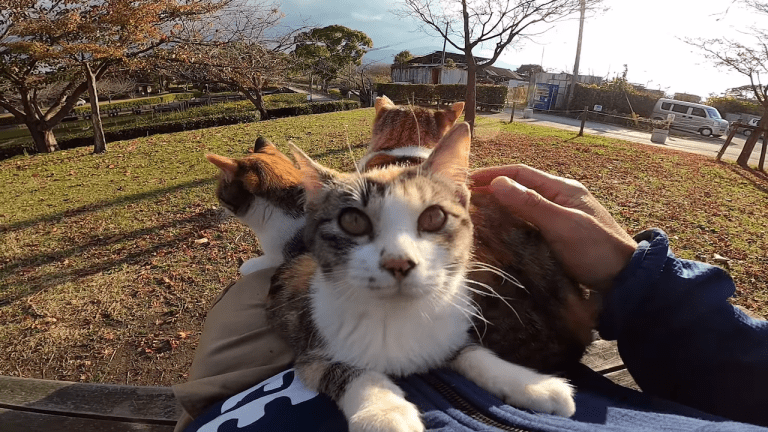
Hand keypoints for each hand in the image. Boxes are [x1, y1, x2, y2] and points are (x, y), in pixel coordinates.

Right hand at [470, 164, 636, 292]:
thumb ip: (531, 204)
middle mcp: (559, 199)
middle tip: (465, 199)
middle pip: (519, 188)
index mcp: (562, 189)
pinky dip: (510, 223)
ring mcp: (559, 218)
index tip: (467, 181)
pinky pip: (527, 223)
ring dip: (499, 207)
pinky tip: (498, 232)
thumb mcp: (563, 225)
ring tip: (475, 214)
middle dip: (492, 190)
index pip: (520, 173)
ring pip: (522, 206)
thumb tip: (498, 183)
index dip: (493, 174)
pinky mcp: (557, 236)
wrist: (625, 280)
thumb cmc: (597, 250)